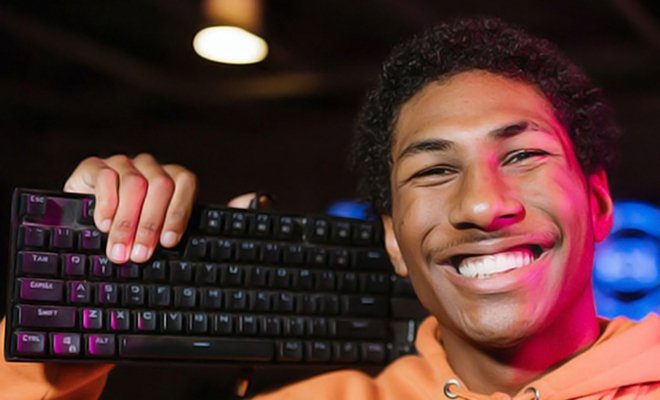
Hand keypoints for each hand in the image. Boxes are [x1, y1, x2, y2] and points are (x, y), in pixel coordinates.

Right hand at [64, 153, 196, 263]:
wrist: (82, 210)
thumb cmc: (126, 222)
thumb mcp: (147, 228)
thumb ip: (159, 234)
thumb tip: (158, 251)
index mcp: (171, 176)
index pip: (185, 183)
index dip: (178, 213)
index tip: (168, 241)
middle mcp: (149, 166)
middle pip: (160, 185)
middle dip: (150, 224)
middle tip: (140, 253)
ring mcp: (123, 163)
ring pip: (134, 183)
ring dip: (127, 222)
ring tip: (121, 249)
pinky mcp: (94, 165)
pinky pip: (105, 177)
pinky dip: (106, 205)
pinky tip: (104, 225)